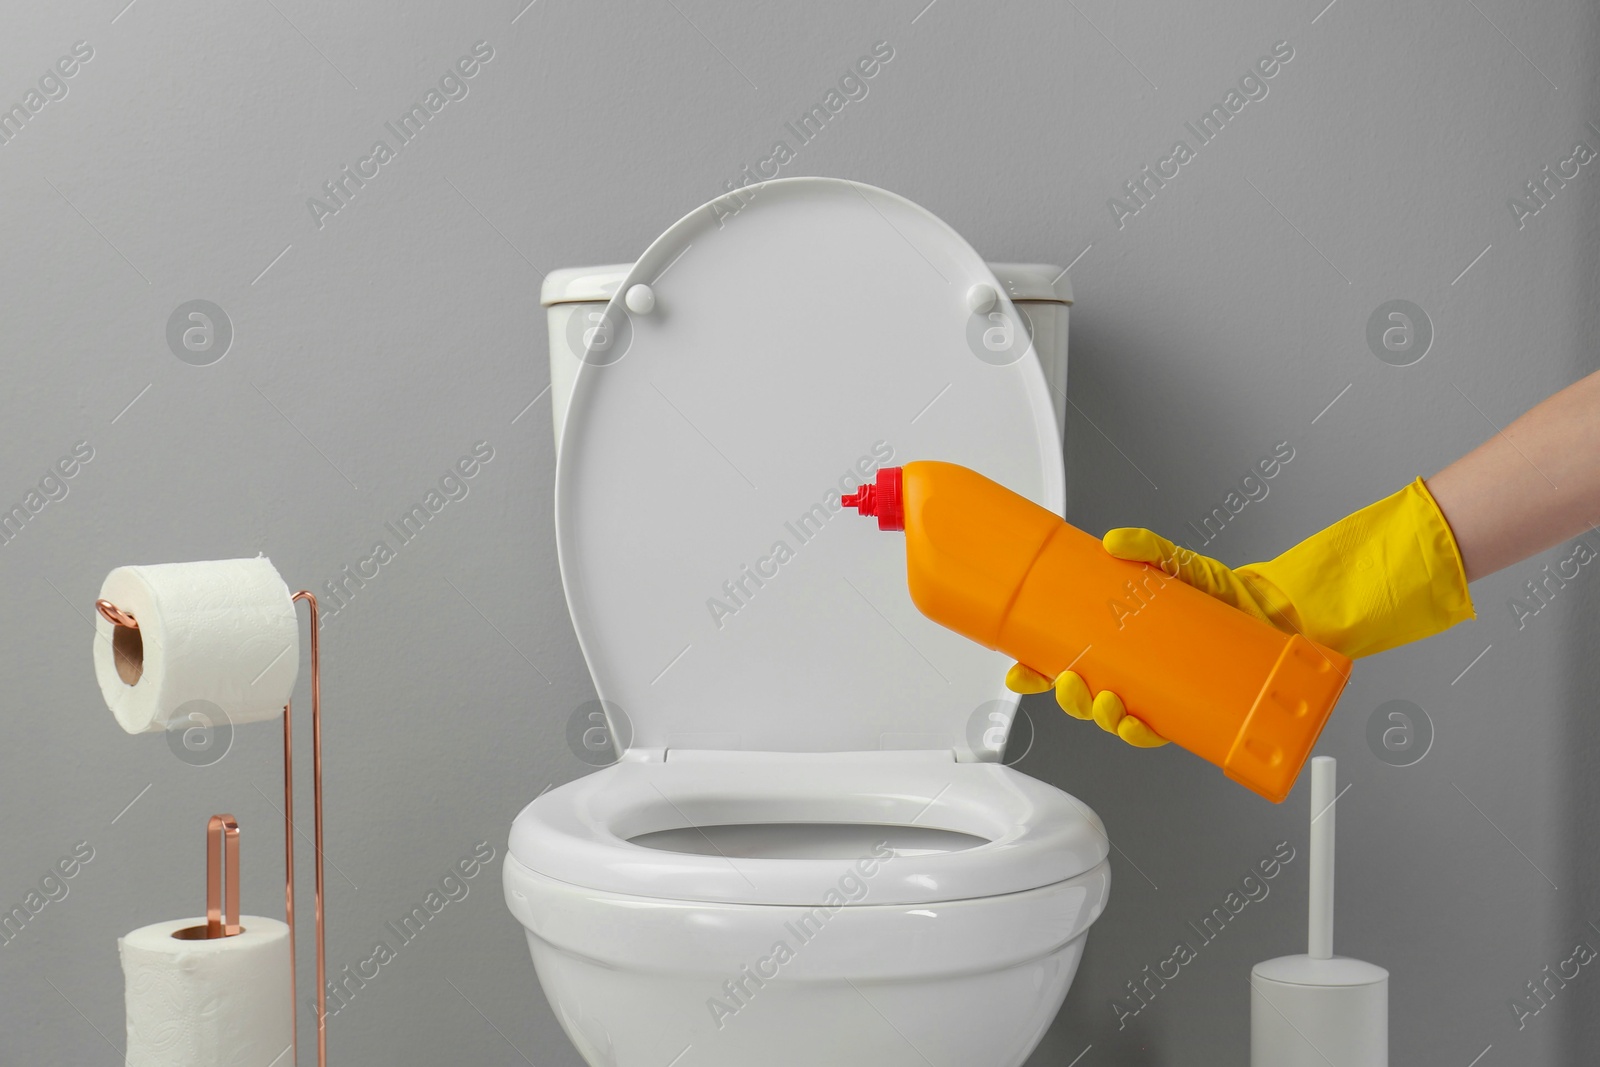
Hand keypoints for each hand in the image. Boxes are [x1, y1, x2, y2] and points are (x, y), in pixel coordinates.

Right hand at [1005, 477, 1475, 747]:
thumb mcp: (1183, 563)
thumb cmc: (1229, 595)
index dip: (1038, 672)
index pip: (1070, 662)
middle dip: (1068, 697)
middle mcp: (1141, 674)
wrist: (1286, 616)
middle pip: (1086, 697)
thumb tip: (1114, 541)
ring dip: (1101, 718)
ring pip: (1117, 719)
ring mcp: (1167, 696)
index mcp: (1125, 645)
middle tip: (1068, 682)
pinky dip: (1142, 733)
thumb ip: (1149, 547)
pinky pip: (1160, 733)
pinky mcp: (1197, 713)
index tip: (1018, 669)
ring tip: (1105, 701)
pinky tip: (1135, 724)